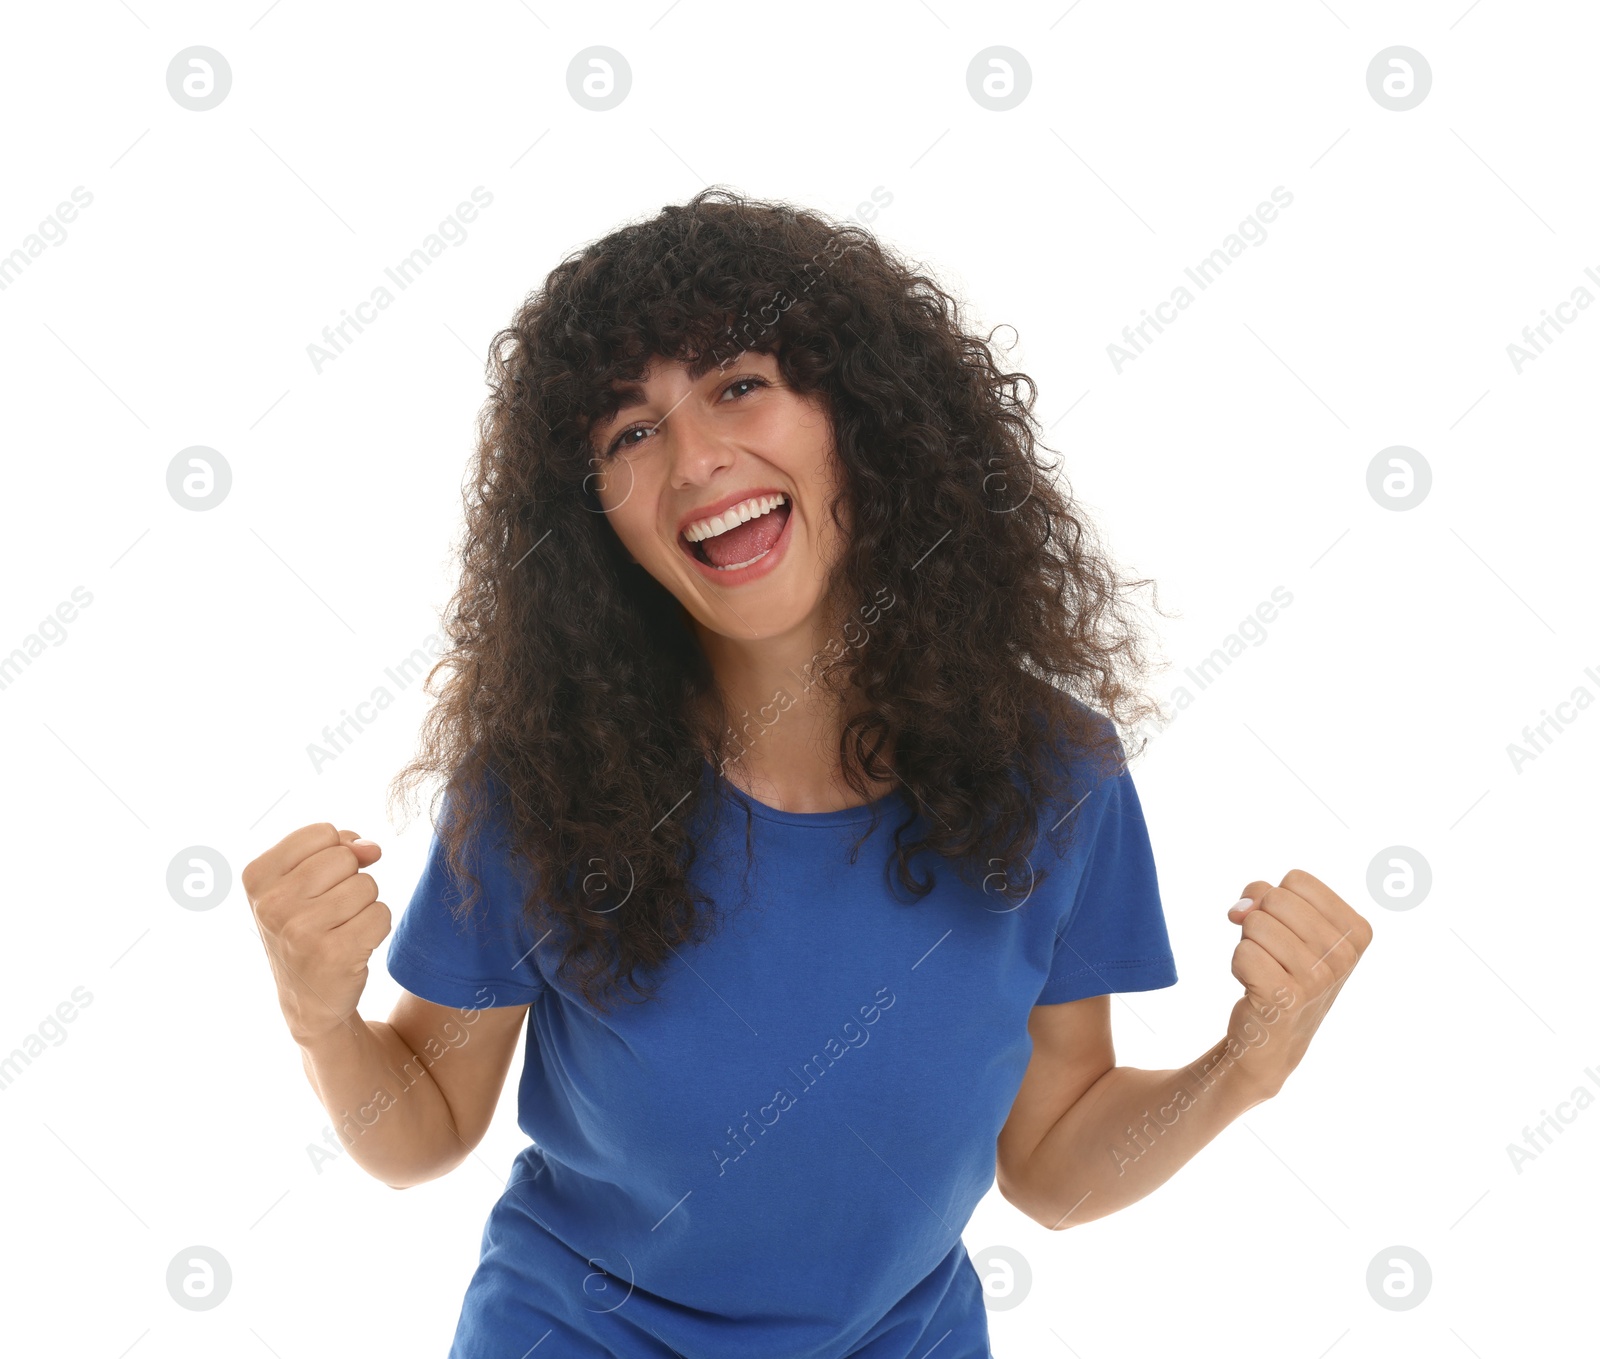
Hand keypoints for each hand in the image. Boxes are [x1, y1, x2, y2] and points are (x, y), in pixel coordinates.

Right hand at [242, 824, 390, 1046]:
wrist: (309, 1000)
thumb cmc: (307, 929)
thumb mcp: (302, 883)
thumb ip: (337, 848)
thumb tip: (371, 848)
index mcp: (256, 877)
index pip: (322, 833)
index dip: (335, 853)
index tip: (318, 884)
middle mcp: (272, 904)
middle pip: (346, 858)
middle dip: (350, 880)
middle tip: (330, 912)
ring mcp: (301, 930)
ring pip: (367, 885)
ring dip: (363, 906)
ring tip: (339, 929)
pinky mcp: (334, 954)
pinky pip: (381, 914)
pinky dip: (376, 927)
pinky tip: (353, 946)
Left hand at [1223, 869, 1371, 1097]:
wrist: (1273, 1034)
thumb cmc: (1280, 967)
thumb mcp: (1286, 922)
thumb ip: (1264, 895)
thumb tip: (1240, 910)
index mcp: (1357, 930)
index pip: (1297, 880)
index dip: (1276, 899)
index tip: (1284, 931)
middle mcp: (1344, 955)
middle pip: (1274, 898)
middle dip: (1260, 921)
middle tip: (1272, 954)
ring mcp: (1318, 978)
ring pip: (1254, 922)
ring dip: (1249, 944)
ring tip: (1267, 971)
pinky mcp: (1286, 997)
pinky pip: (1242, 951)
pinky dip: (1239, 965)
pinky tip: (1257, 988)